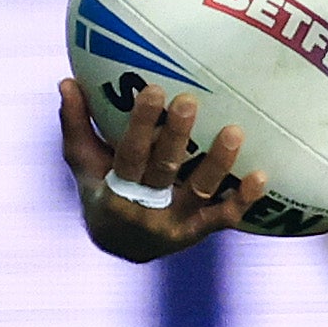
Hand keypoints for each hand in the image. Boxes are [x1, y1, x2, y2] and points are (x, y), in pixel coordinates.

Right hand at [59, 77, 265, 261]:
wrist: (121, 246)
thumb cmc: (101, 188)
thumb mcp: (83, 162)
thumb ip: (75, 123)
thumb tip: (66, 81)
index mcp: (115, 190)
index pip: (129, 154)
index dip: (139, 125)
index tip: (153, 90)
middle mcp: (145, 210)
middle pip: (164, 171)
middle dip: (176, 136)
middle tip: (190, 101)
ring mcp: (175, 223)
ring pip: (199, 193)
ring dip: (218, 163)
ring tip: (234, 131)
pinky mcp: (197, 232)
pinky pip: (223, 217)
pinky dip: (242, 199)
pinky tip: (261, 175)